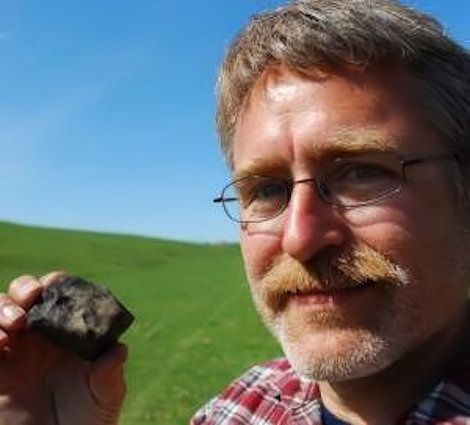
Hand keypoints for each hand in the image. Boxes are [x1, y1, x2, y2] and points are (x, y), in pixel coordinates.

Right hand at [0, 272, 126, 424]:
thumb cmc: (90, 418)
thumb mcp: (106, 396)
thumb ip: (110, 374)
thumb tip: (119, 350)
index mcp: (70, 332)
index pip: (60, 296)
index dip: (56, 283)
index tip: (55, 283)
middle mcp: (40, 337)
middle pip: (24, 296)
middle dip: (25, 287)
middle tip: (33, 296)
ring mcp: (15, 354)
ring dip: (3, 308)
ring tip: (16, 322)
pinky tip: (0, 342)